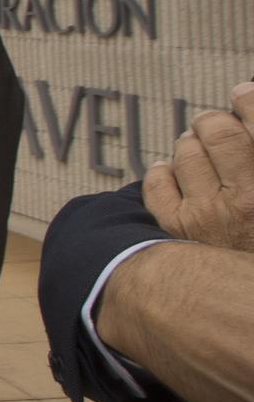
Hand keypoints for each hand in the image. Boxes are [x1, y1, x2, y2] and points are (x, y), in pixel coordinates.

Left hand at [144, 84, 253, 251]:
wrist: (247, 307)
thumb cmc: (253, 242)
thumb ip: (253, 158)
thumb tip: (243, 102)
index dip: (249, 100)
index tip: (243, 93)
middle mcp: (245, 198)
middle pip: (216, 129)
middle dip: (214, 120)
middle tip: (215, 123)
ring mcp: (207, 213)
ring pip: (184, 151)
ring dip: (189, 144)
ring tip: (196, 148)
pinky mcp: (177, 228)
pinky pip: (157, 181)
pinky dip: (162, 171)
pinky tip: (170, 171)